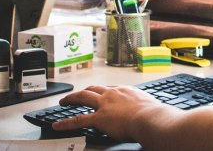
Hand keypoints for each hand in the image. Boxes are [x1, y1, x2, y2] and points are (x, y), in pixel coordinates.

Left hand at [51, 85, 173, 141]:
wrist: (150, 118)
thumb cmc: (155, 114)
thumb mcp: (151, 105)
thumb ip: (146, 107)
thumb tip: (152, 113)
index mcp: (125, 90)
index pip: (109, 88)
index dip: (101, 91)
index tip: (98, 93)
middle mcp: (113, 94)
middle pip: (93, 88)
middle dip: (83, 91)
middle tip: (76, 94)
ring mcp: (104, 105)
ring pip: (82, 97)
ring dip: (71, 99)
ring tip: (63, 102)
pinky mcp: (99, 118)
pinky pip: (78, 120)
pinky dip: (66, 123)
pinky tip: (58, 125)